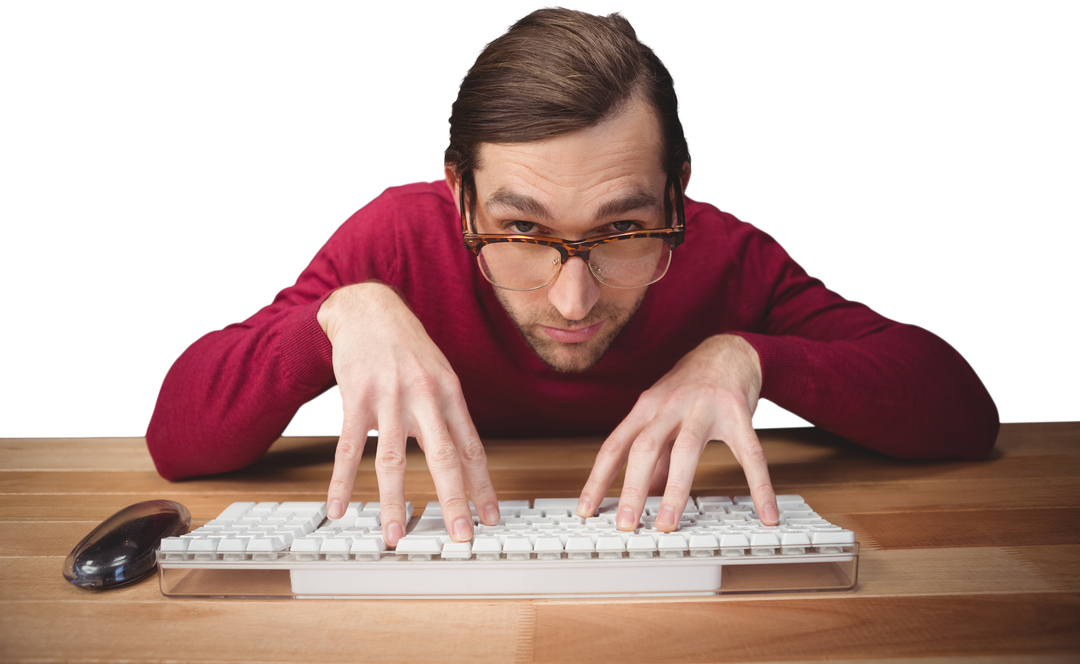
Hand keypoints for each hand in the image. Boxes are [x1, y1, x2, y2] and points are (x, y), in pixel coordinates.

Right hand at [317, 282, 499, 546]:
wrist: (369, 310)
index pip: (471, 449)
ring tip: (394, 535)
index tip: (491, 517)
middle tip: (460, 536)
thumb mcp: (440, 375)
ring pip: (391, 460)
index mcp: (450, 394)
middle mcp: (423, 397)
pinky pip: (348, 448)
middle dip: (453, 500)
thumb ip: (451, 417)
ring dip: (393, 503)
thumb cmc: (408, 348)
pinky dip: (342, 481)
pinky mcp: (355, 399)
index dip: (483, 486)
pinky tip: (338, 506)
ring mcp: (388, 398)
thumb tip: (467, 462)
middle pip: (442, 457)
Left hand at [575, 334, 776, 529]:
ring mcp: (704, 408)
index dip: (598, 478)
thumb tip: (640, 492)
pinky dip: (759, 486)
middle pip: (644, 448)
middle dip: (632, 488)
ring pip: (687, 451)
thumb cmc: (689, 388)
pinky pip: (750, 454)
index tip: (585, 509)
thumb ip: (653, 453)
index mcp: (646, 408)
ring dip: (675, 492)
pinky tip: (766, 511)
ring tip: (667, 524)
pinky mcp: (737, 414)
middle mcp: (670, 406)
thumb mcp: (662, 413)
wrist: (728, 351)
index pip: (614, 446)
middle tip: (625, 524)